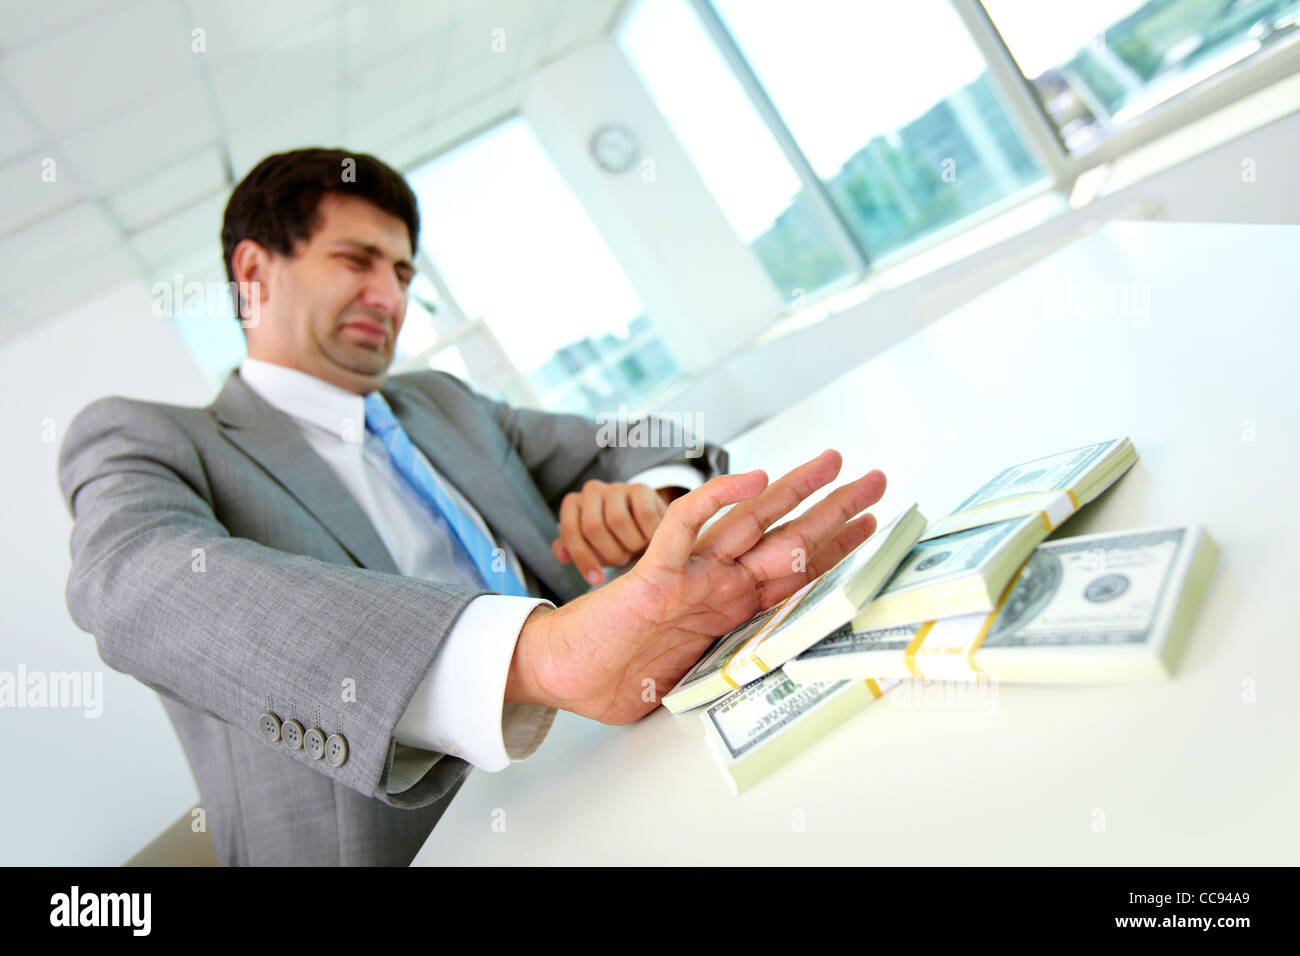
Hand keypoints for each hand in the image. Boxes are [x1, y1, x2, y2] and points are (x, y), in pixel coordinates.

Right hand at [511, 450, 885, 723]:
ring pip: (750, 524)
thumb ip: (722, 657)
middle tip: (876, 480)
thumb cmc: (612, 669)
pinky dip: (717, 500)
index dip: (833, 547)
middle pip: (787, 539)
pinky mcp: (653, 576)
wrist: (559, 671)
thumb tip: (760, 668)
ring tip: (835, 463)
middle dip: (835, 509)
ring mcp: (689, 577)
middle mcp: (715, 585)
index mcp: (725, 607)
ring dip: (795, 492)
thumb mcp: (687, 673)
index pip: (792, 571)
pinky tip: (750, 477)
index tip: (868, 525)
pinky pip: (687, 528)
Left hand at [551, 480, 671, 584]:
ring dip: (630, 544)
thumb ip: (572, 552)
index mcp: (572, 505)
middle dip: (610, 552)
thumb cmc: (611, 541)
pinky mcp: (640, 489)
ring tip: (635, 548)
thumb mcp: (589, 549)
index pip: (570, 532)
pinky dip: (648, 533)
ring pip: (618, 520)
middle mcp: (591, 491)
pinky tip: (650, 538)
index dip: (582, 558)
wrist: (642, 528)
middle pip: (593, 526)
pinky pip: (644, 514)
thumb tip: (561, 555)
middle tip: (622, 560)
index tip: (596, 580)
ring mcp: (616, 487)